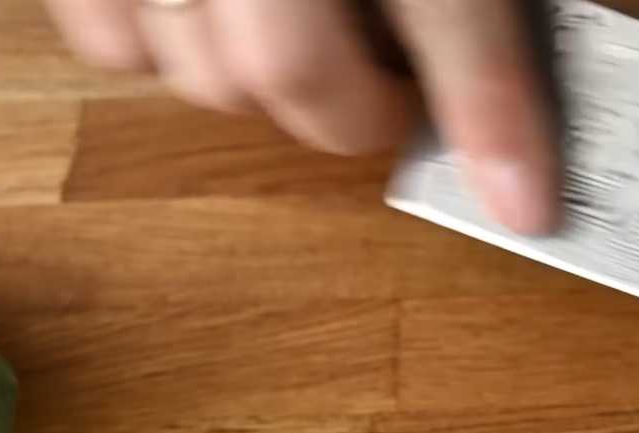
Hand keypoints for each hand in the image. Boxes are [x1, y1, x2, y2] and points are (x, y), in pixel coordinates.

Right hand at [44, 0, 560, 232]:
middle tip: (394, 97)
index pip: (453, 18)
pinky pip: (109, 36)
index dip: (494, 118)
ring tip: (310, 40)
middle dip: (356, 110)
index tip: (529, 207)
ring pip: (201, 71)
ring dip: (266, 85)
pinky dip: (161, 50)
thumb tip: (522, 64)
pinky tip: (214, 21)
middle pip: (295, 68)